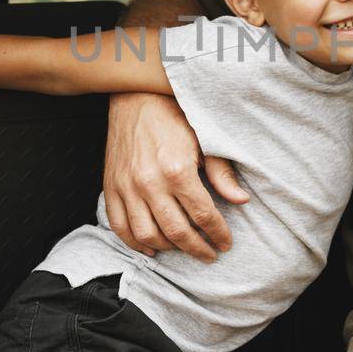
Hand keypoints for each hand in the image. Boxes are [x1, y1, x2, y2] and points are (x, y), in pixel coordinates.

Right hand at [103, 92, 247, 260]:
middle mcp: (149, 182)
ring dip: (169, 248)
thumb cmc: (174, 116)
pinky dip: (135, 243)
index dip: (218, 234)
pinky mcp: (111, 187)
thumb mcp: (204, 139)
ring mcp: (127, 187)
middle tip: (210, 254)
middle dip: (197, 248)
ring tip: (184, 248)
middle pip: (176, 232)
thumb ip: (222, 172)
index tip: (226, 243)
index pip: (203, 215)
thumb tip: (241, 200)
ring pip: (147, 235)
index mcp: (177, 170)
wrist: (136, 97)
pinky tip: (151, 248)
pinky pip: (119, 226)